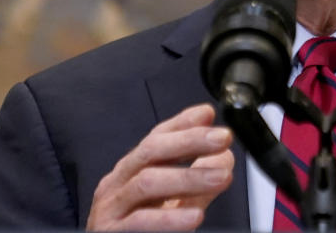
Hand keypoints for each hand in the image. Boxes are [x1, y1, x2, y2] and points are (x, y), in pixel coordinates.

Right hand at [87, 103, 233, 230]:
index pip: (156, 138)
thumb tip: (224, 157)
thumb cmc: (141, 232)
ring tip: (221, 177)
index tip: (208, 114)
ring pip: (147, 182)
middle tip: (222, 138)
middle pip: (151, 151)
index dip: (182, 123)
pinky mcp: (111, 232)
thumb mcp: (172, 204)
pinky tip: (194, 216)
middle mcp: (117, 184)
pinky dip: (169, 218)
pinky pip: (140, 222)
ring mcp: (111, 207)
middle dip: (190, 140)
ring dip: (188, 178)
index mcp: (131, 172)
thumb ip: (197, 183)